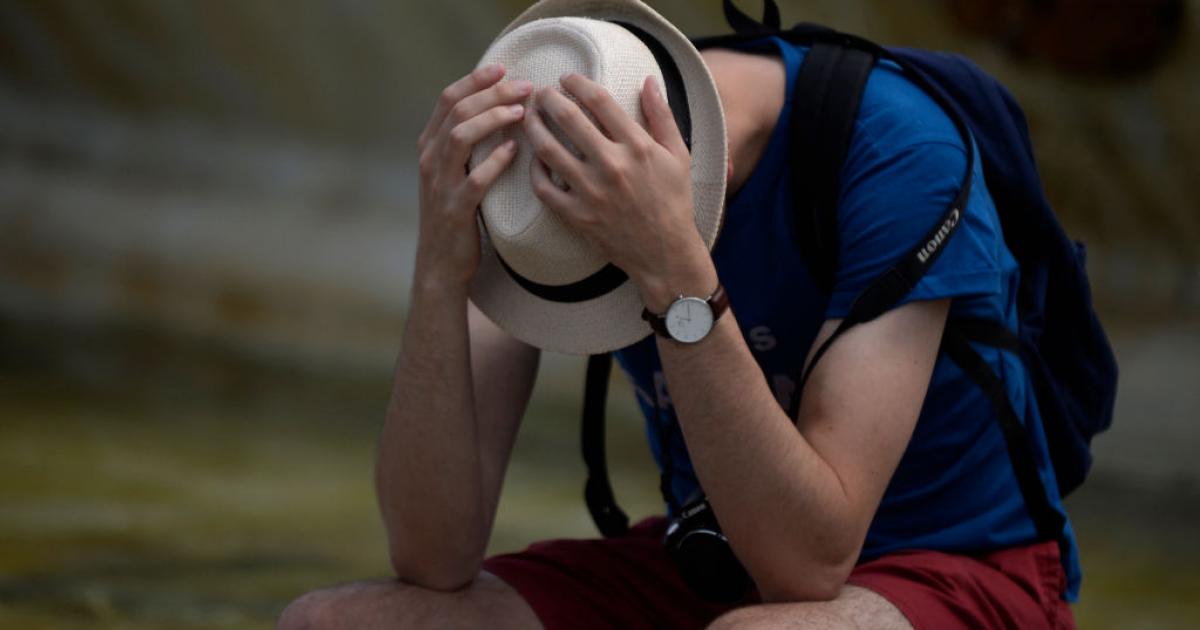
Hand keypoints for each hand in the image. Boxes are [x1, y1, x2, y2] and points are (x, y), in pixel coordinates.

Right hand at [415, 64, 532, 289]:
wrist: (441, 262)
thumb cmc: (458, 213)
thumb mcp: (456, 171)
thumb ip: (469, 142)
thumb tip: (501, 107)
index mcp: (430, 145)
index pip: (448, 98)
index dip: (476, 80)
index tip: (504, 68)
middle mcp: (430, 159)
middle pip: (457, 111)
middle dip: (491, 93)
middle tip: (525, 86)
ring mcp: (439, 184)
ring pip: (460, 137)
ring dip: (492, 119)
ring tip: (522, 112)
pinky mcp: (454, 210)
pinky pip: (473, 180)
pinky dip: (494, 162)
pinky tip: (514, 151)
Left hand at [524, 74, 715, 311]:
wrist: (665, 253)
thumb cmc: (674, 202)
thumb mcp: (678, 155)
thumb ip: (662, 116)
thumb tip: (648, 80)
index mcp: (638, 147)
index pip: (599, 101)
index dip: (577, 83)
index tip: (567, 78)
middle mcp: (612, 165)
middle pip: (569, 118)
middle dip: (549, 98)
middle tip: (541, 92)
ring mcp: (591, 192)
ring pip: (548, 150)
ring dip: (534, 127)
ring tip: (529, 117)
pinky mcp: (577, 215)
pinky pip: (544, 187)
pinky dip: (534, 170)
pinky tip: (534, 159)